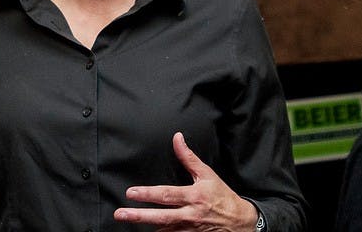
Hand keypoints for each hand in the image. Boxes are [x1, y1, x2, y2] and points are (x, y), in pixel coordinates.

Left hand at [113, 132, 259, 231]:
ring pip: (165, 231)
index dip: (148, 194)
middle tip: (121, 214)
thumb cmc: (221, 196)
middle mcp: (190, 214)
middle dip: (139, 216)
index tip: (131, 193)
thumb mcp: (207, 174)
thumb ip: (189, 157)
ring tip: (128, 224)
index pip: (166, 194)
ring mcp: (190, 229)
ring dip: (147, 228)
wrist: (240, 222)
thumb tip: (177, 138)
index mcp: (194, 196)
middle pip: (161, 216)